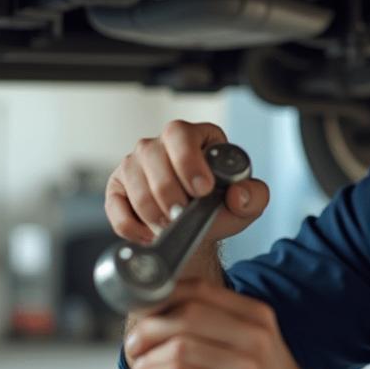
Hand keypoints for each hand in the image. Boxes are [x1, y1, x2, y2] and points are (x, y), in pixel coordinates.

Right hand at [105, 119, 268, 246]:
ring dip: (152, 210)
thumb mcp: (248, 201)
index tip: (201, 190)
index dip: (188, 161)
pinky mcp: (118, 188)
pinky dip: (132, 225)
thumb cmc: (220, 206)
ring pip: (132, 179)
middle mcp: (161, 145)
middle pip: (151, 155)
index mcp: (196, 137)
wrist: (196, 229)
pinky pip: (115, 205)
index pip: (181, 135)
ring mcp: (135, 164)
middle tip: (182, 215)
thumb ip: (254, 195)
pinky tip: (150, 234)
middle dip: (168, 191)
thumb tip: (237, 194)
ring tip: (170, 226)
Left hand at [119, 278, 328, 368]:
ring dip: (144, 359)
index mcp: (257, 316)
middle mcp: (254, 337)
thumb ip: (217, 324)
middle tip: (134, 346)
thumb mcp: (254, 343)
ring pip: (178, 347)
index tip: (142, 314)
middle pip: (185, 315)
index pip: (198, 290)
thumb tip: (158, 315)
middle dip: (147, 329)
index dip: (160, 299)